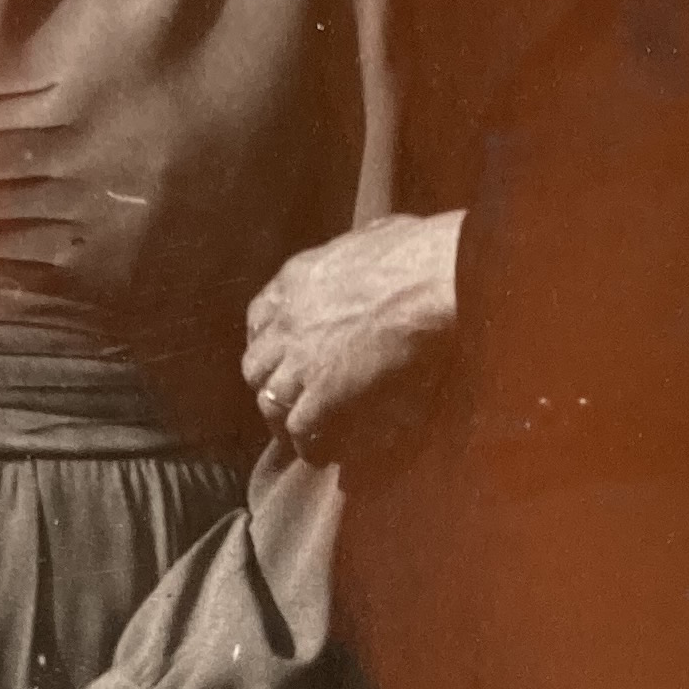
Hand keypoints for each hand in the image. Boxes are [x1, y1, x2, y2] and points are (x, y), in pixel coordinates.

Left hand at [243, 211, 462, 455]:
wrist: (433, 279)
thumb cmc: (419, 251)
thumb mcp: (376, 234)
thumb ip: (361, 248)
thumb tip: (378, 244)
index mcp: (298, 277)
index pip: (260, 316)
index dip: (267, 339)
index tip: (280, 353)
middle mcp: (289, 320)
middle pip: (256, 363)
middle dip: (268, 381)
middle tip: (287, 396)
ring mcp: (302, 359)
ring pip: (270, 400)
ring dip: (283, 418)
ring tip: (299, 435)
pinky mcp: (324, 393)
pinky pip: (300, 428)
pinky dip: (308, 444)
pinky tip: (320, 453)